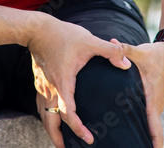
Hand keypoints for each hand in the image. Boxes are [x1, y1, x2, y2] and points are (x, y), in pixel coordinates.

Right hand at [27, 17, 130, 145]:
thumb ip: (110, 52)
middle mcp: (51, 89)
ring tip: (60, 138)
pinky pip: (41, 104)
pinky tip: (53, 113)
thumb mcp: (89, 40)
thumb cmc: (63, 34)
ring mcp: (42, 86)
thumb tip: (126, 64)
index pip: (68, 113)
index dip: (78, 128)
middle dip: (57, 138)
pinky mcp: (39, 81)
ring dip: (51, 128)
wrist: (37, 28)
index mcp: (64, 83)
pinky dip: (47, 114)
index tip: (88, 138)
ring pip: (43, 114)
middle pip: (49, 122)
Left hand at [120, 41, 163, 147]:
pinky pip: (149, 114)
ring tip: (129, 143)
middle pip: (152, 129)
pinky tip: (132, 126)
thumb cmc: (157, 54)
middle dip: (145, 140)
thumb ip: (124, 49)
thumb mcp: (141, 51)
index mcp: (153, 97)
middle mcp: (157, 103)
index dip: (155, 140)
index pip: (155, 125)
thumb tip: (111, 43)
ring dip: (144, 132)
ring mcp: (158, 102)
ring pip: (150, 122)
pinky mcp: (156, 99)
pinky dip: (144, 122)